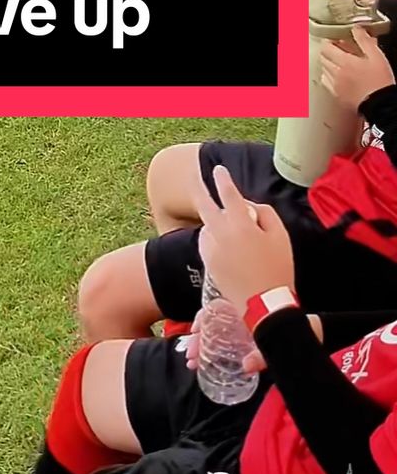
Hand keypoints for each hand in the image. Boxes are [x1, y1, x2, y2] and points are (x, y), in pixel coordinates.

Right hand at [185, 308, 322, 374]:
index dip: (202, 322)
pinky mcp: (251, 334)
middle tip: (190, 358)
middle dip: (198, 340)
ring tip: (193, 362)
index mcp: (247, 305)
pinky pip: (226, 337)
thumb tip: (245, 366)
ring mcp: (245, 323)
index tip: (194, 336)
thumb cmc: (298, 326)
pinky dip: (215, 347)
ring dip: (204, 345)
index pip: (215, 309)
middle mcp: (242, 311)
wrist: (314, 328)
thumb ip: (264, 354)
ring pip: (217, 330)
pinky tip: (208, 359)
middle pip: (212, 322)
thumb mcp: (281, 337)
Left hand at [195, 168, 293, 313]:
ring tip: (233, 235)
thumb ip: (264, 213)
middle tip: (192, 175)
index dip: (222, 179)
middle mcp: (221, 232)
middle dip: (198, 187)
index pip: (228, 193)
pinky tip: (227, 248)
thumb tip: (248, 206)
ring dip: (214, 222)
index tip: (218, 170)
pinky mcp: (207, 262)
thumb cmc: (277, 268)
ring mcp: (211, 248)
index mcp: (241, 223)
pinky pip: (207, 242)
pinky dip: (213, 239)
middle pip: (203, 203)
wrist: (264, 304)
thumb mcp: (280, 235)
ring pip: (207, 225)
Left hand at [320, 24, 394, 109]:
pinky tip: (337, 77)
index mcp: (345, 62)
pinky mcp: (337, 96)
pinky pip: (326, 83)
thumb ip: (364, 40)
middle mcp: (336, 73)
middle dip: (327, 52)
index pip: (326, 47)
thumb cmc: (380, 81)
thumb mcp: (376, 56)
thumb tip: (356, 28)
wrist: (382, 104)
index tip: (333, 39)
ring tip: (338, 62)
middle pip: (322, 58)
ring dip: (328, 64)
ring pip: (323, 70)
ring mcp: (335, 86)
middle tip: (336, 49)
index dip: (328, 41)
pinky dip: (329, 77)